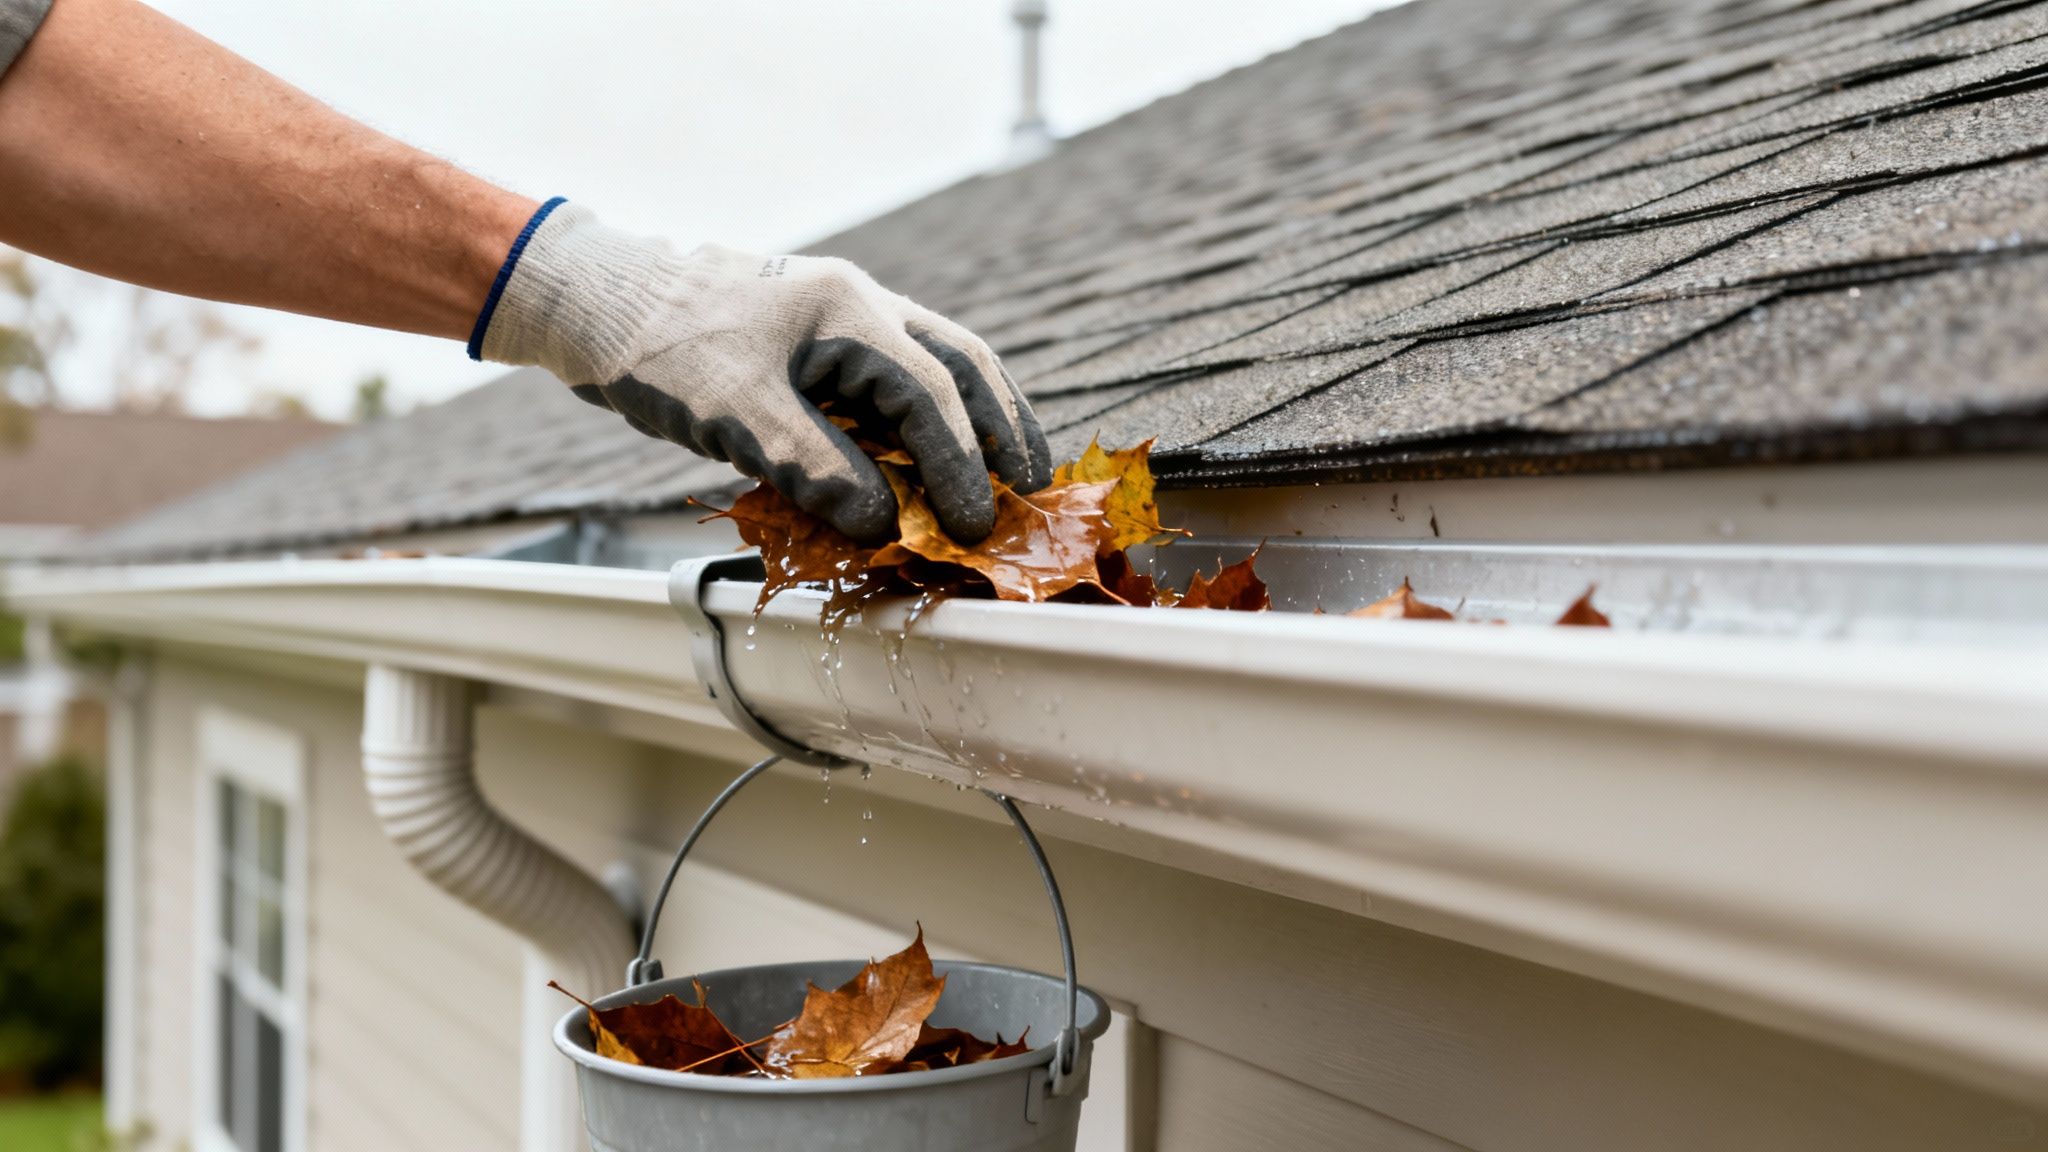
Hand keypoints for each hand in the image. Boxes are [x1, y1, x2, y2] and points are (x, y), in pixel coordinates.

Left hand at [473, 202, 1049, 543]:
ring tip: (1004, 477)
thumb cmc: (659, 348)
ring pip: (935, 367)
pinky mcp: (817, 345)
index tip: (971, 528)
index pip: (929, 398)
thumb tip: (887, 525)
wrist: (597, 302)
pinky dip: (924, 424)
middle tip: (1032, 491)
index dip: (959, 468)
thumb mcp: (736, 414)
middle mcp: (859, 306)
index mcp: (848, 312)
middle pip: (961, 366)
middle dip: (1003, 430)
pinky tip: (928, 462)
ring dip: (974, 423)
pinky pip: (893, 383)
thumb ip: (815, 467)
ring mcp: (841, 321)